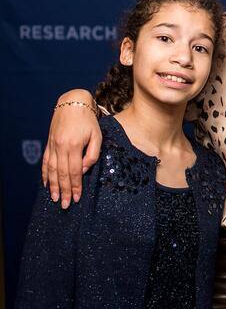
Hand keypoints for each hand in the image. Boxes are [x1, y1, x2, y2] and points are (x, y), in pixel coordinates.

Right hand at [43, 89, 101, 207]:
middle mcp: (61, 147)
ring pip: (52, 170)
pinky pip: (46, 162)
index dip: (76, 186)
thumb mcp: (97, 135)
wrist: (73, 103)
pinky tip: (46, 183)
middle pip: (62, 174)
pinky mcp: (49, 143)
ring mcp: (53, 145)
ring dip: (53, 186)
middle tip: (65, 205)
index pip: (75, 171)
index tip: (76, 198)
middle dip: (64, 191)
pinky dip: (46, 174)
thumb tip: (84, 170)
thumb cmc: (89, 120)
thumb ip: (92, 154)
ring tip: (55, 198)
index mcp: (74, 146)